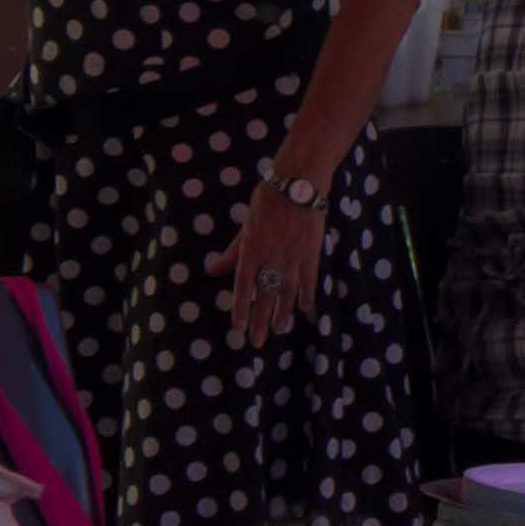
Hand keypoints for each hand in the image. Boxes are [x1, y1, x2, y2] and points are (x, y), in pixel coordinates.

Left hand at [222, 185, 328, 346]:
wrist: (299, 183)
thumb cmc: (268, 201)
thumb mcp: (246, 226)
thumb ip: (232, 252)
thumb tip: (213, 271)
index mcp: (251, 249)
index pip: (243, 286)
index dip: (241, 308)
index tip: (238, 327)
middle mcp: (271, 256)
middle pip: (265, 295)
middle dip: (260, 320)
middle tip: (257, 342)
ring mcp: (293, 256)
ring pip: (288, 292)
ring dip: (283, 313)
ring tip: (279, 330)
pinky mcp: (312, 252)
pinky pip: (309, 280)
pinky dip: (307, 296)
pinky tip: (305, 310)